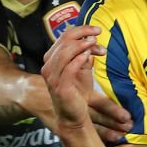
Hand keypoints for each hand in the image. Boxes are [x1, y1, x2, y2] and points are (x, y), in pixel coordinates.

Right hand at [42, 25, 130, 143]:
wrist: (73, 116)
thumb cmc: (77, 92)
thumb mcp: (82, 69)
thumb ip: (84, 54)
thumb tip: (91, 39)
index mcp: (52, 59)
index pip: (63, 37)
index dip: (81, 30)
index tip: (96, 30)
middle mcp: (48, 66)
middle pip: (64, 41)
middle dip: (83, 34)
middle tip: (98, 33)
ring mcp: (52, 76)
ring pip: (65, 52)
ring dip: (82, 45)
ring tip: (95, 43)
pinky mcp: (60, 86)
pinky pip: (69, 68)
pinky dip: (79, 59)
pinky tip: (89, 56)